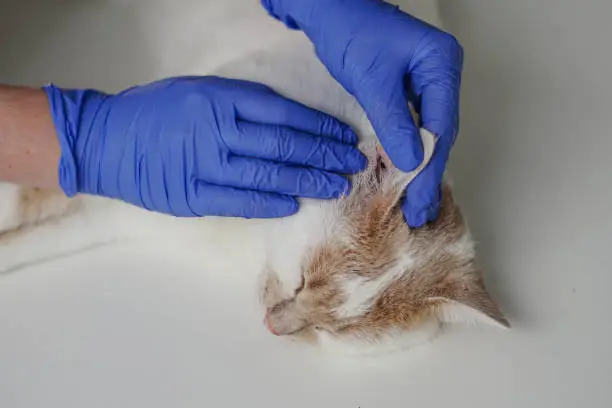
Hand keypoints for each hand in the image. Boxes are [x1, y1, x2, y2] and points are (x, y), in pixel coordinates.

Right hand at [44, 76, 365, 217]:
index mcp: (222, 100)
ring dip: (307, 182)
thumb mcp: (200, 91)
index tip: (344, 136)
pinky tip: (295, 203)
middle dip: (325, 156)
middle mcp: (218, 132)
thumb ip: (242, 105)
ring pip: (269, 176)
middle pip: (285, 146)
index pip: (286, 114)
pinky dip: (271, 203)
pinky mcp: (194, 196)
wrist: (106, 140)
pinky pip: (241, 202)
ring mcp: (206, 166)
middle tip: (354, 164)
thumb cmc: (156, 111)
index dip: (320, 127)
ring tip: (337, 186)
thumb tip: (290, 123)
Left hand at [261, 0, 462, 226]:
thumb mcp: (373, 80)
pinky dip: (409, 152)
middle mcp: (440, 73)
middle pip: (440, 133)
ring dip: (421, 168)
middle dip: (428, 174)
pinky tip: (405, 174)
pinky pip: (414, 126)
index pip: (441, 126)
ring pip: (429, 133)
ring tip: (416, 204)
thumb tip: (411, 164)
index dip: (430, 168)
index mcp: (441, 64)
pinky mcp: (408, 89)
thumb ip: (393, 122)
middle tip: (420, 212)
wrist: (328, 9)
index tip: (420, 201)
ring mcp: (427, 81)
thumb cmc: (350, 31)